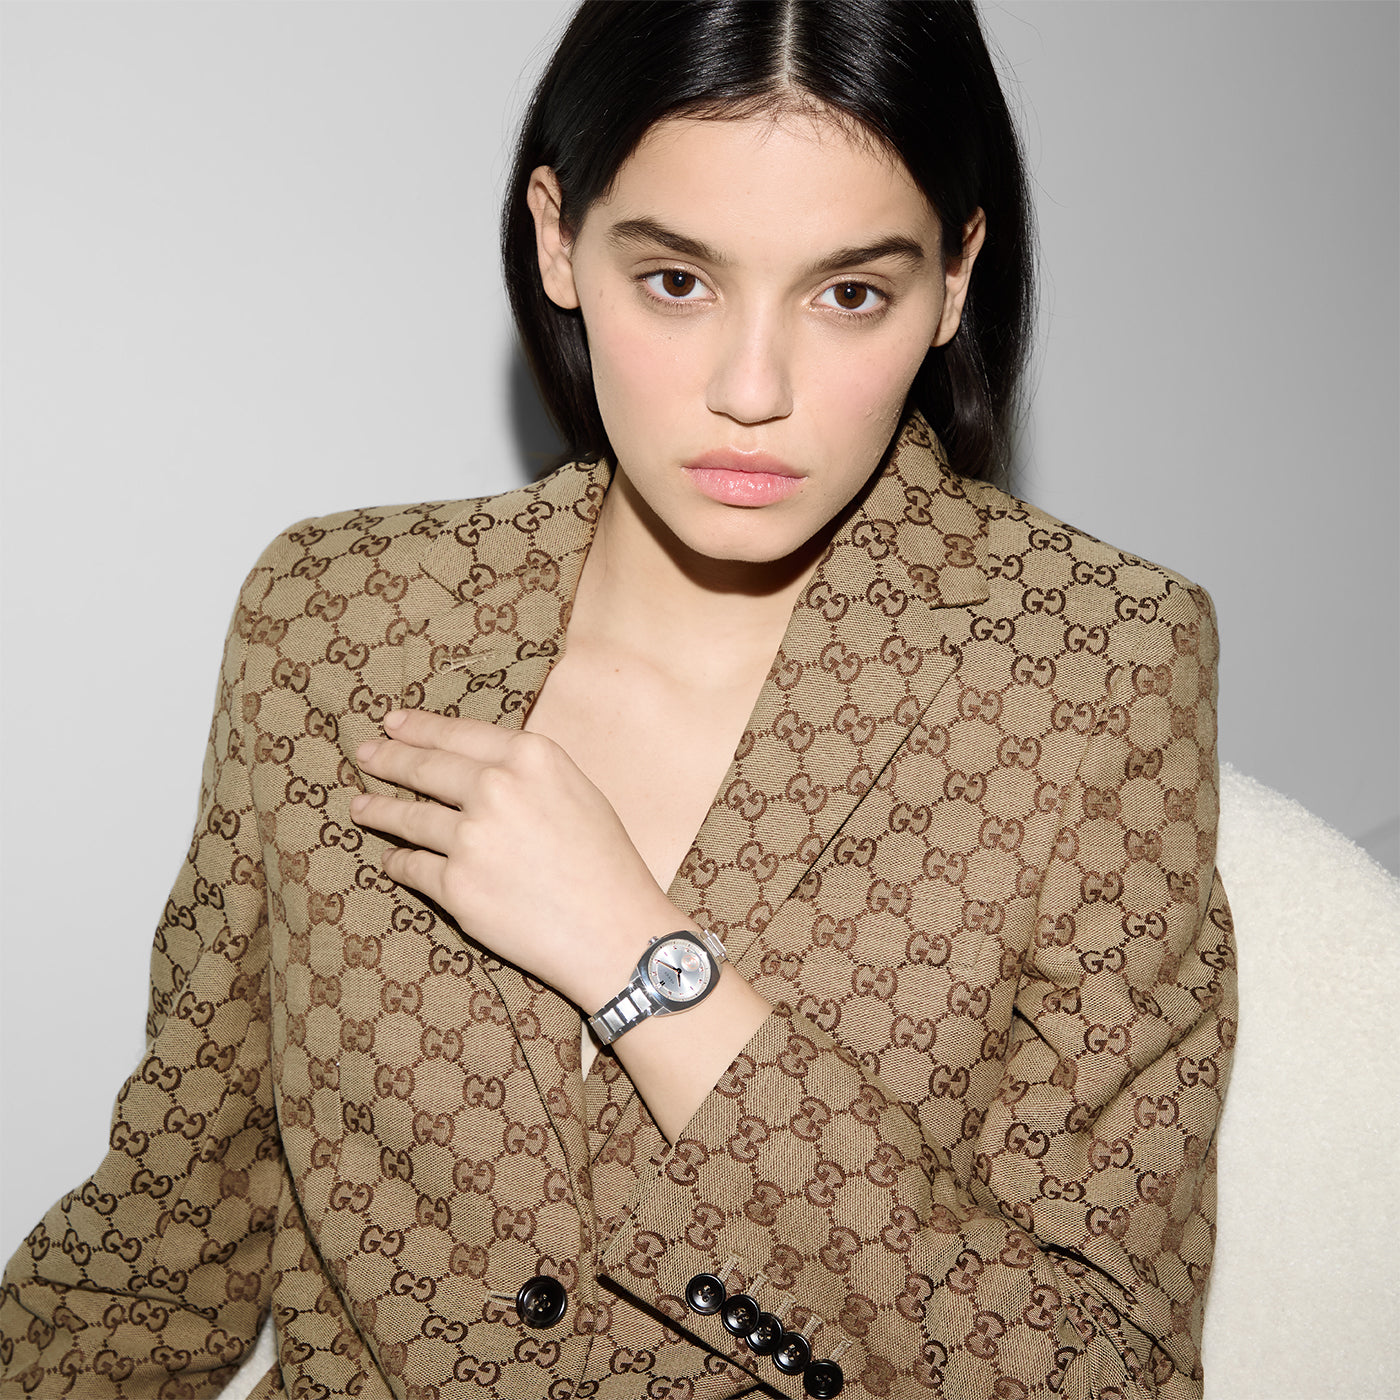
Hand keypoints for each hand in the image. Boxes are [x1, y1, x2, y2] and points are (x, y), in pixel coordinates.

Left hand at [349, 709, 681, 1010]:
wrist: (615, 932)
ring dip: (378, 811)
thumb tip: (480, 765)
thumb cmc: (606, 862)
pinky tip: (393, 860)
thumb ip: (528, 771)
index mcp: (531, 756)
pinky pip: (412, 867)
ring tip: (362, 807)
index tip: (393, 723)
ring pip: (406, 817)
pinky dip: (399, 863)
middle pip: (423, 768)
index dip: (419, 727)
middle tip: (365, 754)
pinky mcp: (455, 886)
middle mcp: (497, 788)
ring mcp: (471, 838)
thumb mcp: (578, 791)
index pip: (458, 733)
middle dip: (387, 759)